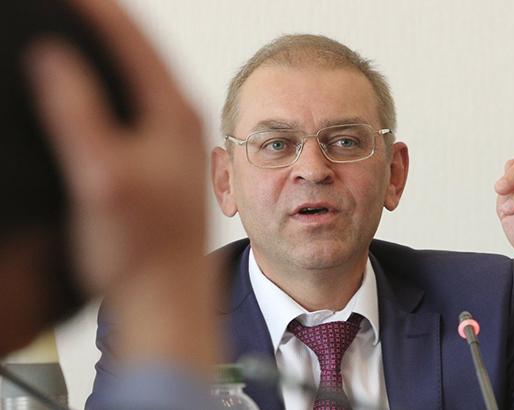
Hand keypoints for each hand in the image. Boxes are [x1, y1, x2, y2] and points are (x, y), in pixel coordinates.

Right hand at [27, 0, 205, 293]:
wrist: (167, 292)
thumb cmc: (141, 247)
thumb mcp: (101, 176)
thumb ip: (77, 113)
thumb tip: (53, 59)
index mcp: (172, 116)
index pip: (133, 42)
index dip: (97, 10)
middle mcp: (181, 122)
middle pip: (140, 53)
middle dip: (103, 24)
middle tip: (72, 5)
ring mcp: (174, 141)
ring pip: (139, 78)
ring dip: (109, 52)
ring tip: (77, 32)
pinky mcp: (162, 160)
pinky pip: (136, 105)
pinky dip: (112, 86)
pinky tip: (92, 91)